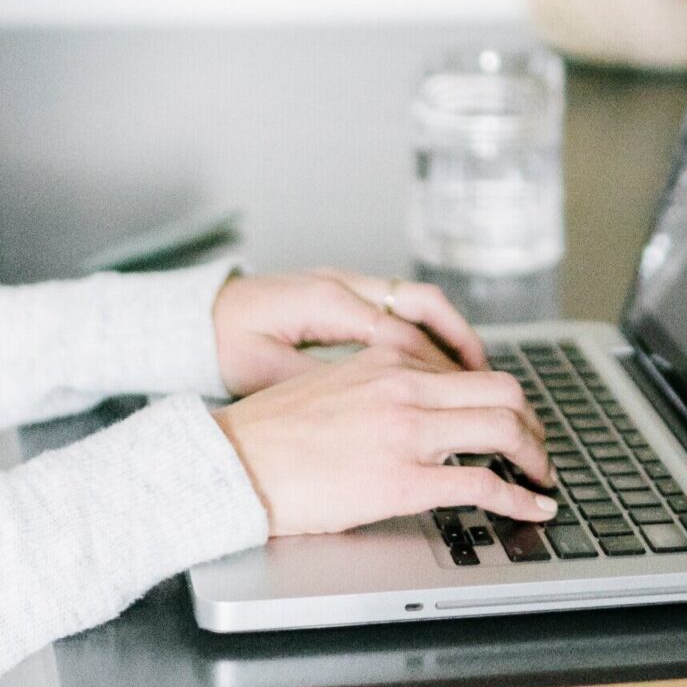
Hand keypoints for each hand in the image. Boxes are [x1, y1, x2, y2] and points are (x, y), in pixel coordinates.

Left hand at [211, 270, 487, 396]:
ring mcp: (347, 282)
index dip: (437, 371)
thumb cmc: (226, 346)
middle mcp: (343, 284)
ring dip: (452, 334)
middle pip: (423, 304)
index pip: (399, 334)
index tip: (463, 403)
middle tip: (489, 384)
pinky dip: (429, 332)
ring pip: (419, 299)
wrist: (197, 317)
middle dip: (462, 343)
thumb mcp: (263, 373)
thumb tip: (368, 404)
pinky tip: (440, 364)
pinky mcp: (345, 290)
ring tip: (477, 375)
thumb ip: (318, 382)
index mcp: (324, 303)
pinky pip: (402, 305)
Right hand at [213, 346, 557, 536]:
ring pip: (504, 429)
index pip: (471, 369)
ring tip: (542, 478)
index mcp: (388, 362)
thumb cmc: (269, 436)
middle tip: (537, 448)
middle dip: (533, 422)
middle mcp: (406, 387)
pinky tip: (534, 508)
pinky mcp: (403, 481)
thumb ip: (380, 388)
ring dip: (536, 456)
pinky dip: (520, 498)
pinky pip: (482, 485)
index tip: (514, 418)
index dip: (504, 398)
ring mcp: (407, 433)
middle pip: (504, 391)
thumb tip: (416, 408)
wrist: (231, 464)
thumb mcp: (334, 387)